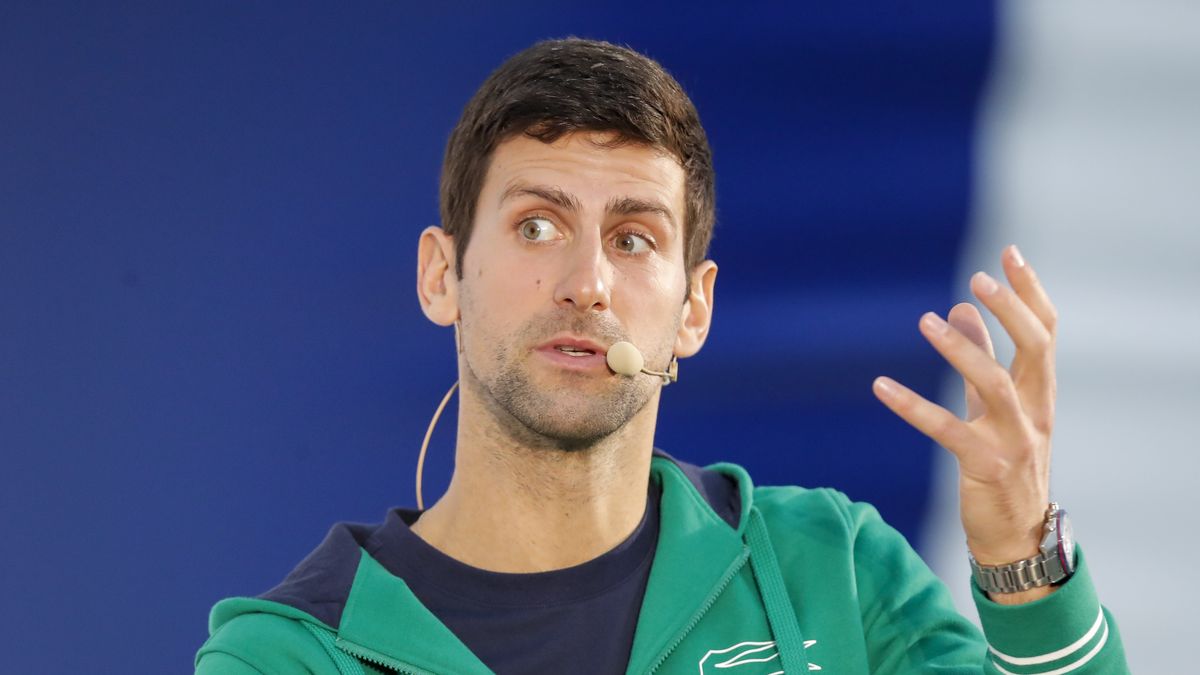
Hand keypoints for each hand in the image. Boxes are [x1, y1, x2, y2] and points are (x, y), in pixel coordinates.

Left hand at [872, 245, 1056, 602]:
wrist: (1017, 534)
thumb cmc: (1007, 463)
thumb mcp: (995, 405)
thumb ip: (981, 355)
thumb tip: (959, 305)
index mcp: (1041, 392)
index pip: (1045, 331)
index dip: (1029, 292)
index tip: (1010, 253)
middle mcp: (1036, 412)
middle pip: (1035, 350)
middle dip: (1010, 311)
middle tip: (978, 278)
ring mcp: (1016, 440)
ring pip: (995, 385)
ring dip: (962, 350)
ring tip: (928, 320)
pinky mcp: (986, 466)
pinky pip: (947, 430)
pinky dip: (912, 406)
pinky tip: (881, 385)